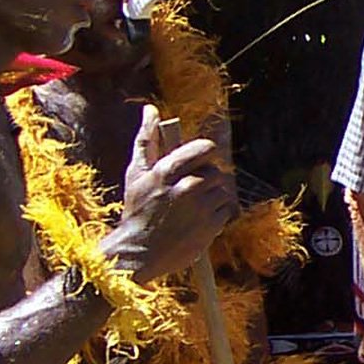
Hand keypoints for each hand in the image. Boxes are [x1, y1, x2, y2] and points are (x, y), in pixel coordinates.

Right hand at [101, 105, 236, 282]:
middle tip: (188, 192)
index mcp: (167, 172)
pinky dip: (217, 214)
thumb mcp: (137, 173)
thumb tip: (151, 110)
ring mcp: (201, 208)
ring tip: (192, 207)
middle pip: (215, 171)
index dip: (204, 154)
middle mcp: (186, 188)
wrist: (138, 253)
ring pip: (222, 190)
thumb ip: (147, 139)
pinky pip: (227, 210)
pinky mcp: (212, 226)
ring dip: (212, 197)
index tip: (198, 162)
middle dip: (205, 179)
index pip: (203, 149)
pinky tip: (199, 220)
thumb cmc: (137, 210)